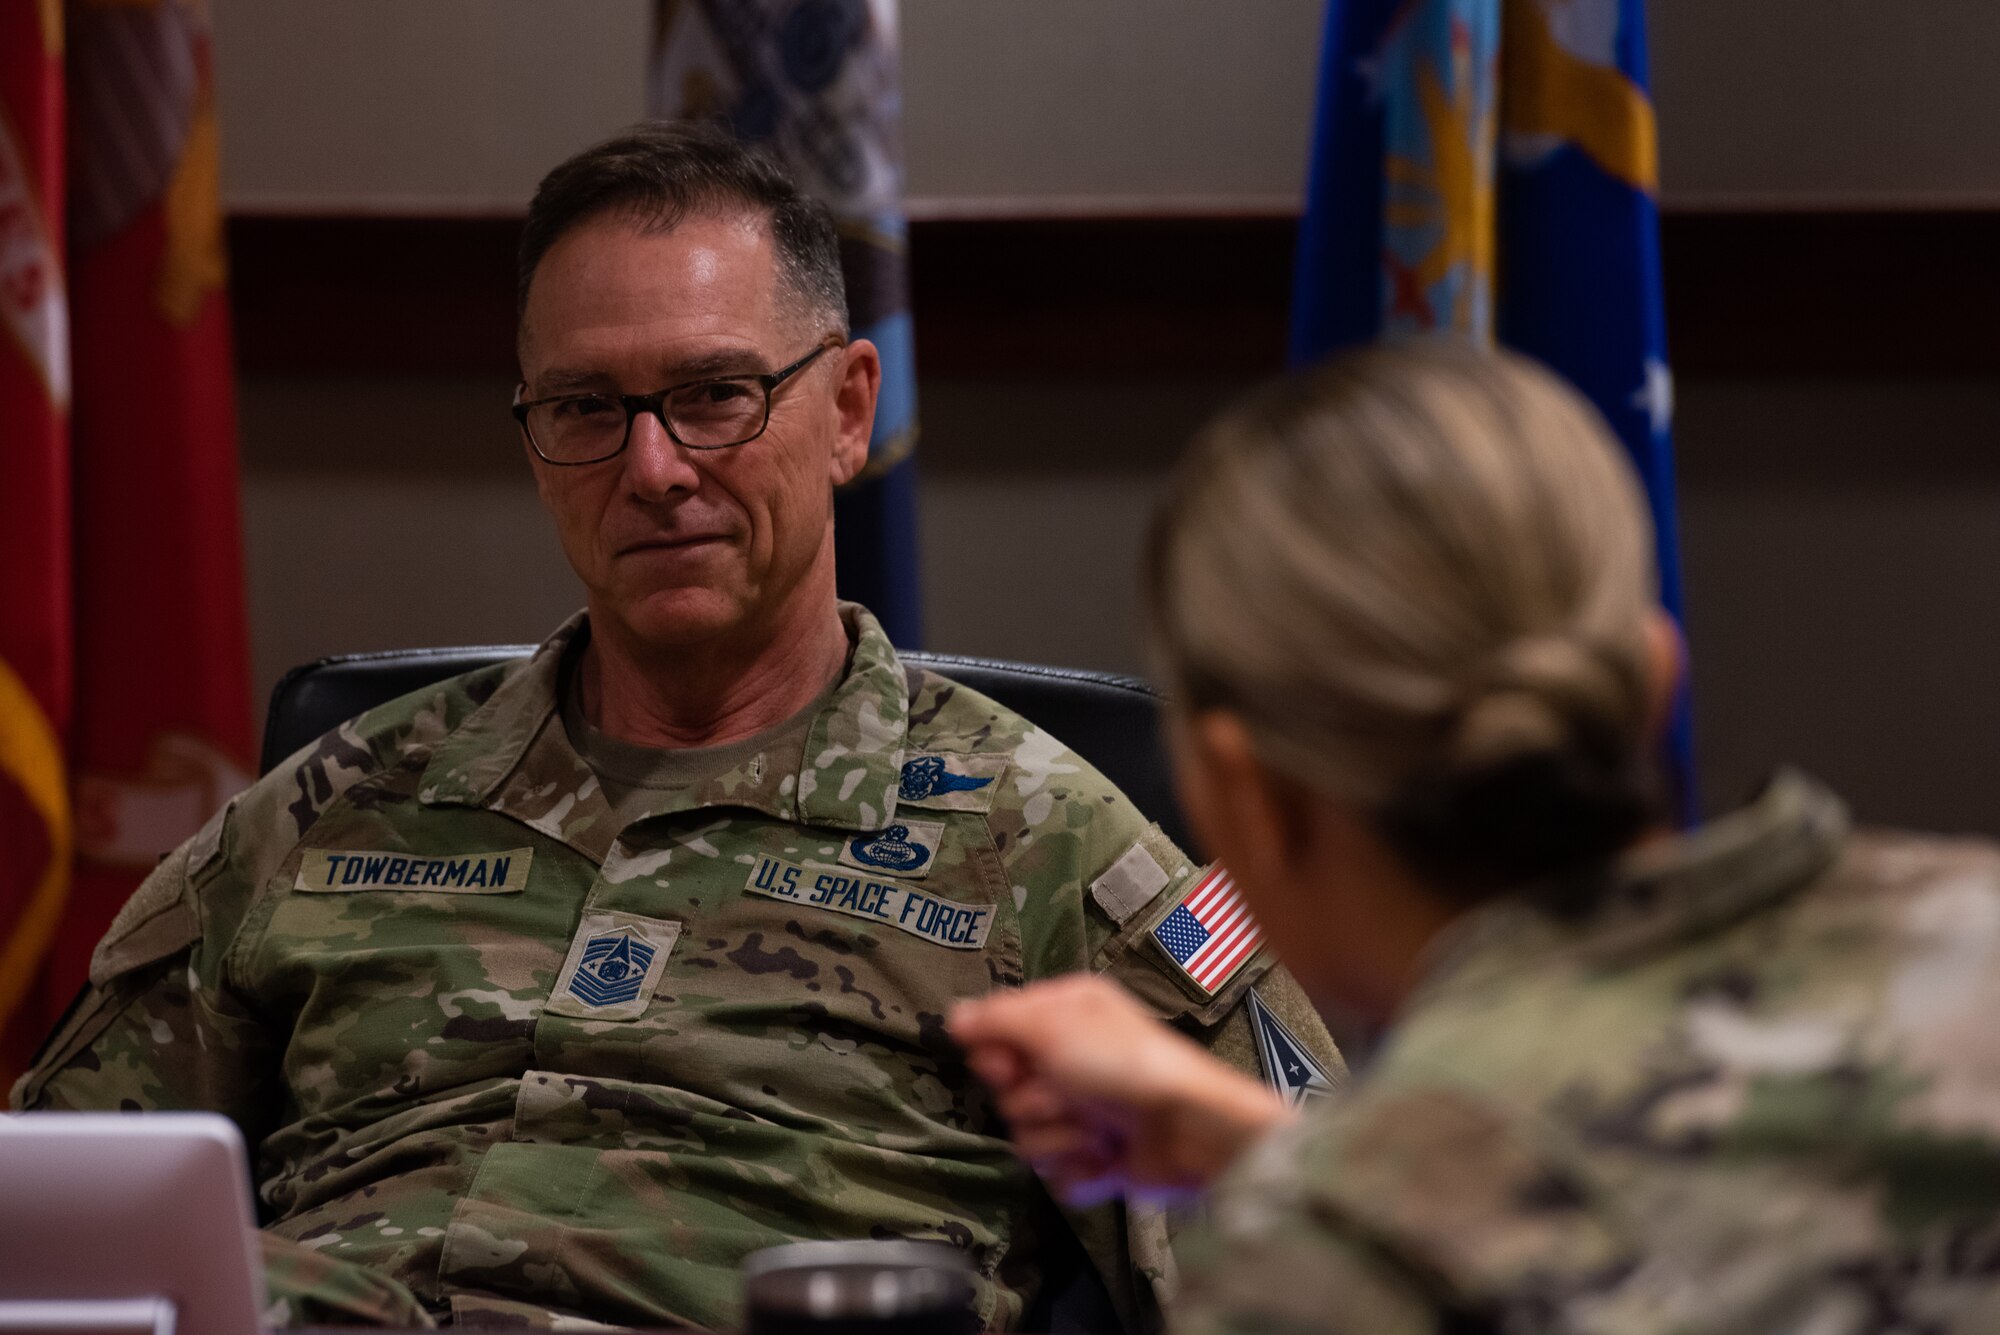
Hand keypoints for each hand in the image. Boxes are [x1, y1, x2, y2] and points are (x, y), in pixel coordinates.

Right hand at [950, 974, 1292, 1205]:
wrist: (1186, 1128)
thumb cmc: (1123, 1064)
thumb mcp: (1054, 1025)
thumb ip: (997, 1019)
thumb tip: (953, 1017)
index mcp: (1065, 1017)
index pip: (998, 1035)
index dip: (996, 1056)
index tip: (1009, 1066)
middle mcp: (1071, 1060)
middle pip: (1007, 1091)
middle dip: (1034, 1101)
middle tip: (1066, 1096)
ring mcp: (1084, 1112)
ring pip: (1027, 1136)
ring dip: (1059, 1137)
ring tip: (1096, 1130)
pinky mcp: (1095, 1158)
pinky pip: (1056, 1173)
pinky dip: (1079, 1168)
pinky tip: (1105, 1157)